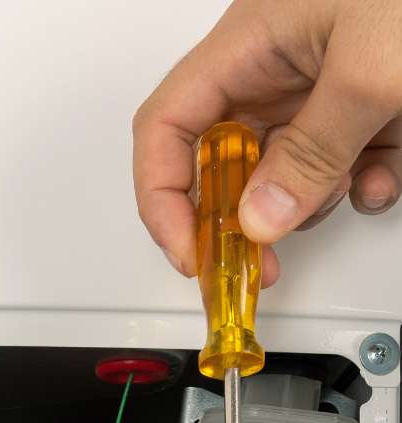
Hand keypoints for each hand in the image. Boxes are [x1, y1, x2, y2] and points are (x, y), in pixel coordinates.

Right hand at [133, 0, 401, 285]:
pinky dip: (361, 179)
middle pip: (225, 157)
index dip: (164, 198)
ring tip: (346, 194)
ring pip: (288, 164)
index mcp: (250, 40)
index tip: (193, 252)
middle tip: (259, 261)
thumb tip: (261, 217)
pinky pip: (343, 154)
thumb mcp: (371, 69)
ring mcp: (323, 74)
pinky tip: (382, 176)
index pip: (167, 130)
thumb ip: (311, 152)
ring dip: (312, 198)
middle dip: (242, 215)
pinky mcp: (370, 88)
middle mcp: (277, 59)